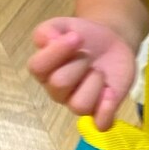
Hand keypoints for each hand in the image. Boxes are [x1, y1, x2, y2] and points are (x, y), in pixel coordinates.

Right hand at [28, 17, 136, 131]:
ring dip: (94, 83)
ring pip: (79, 106)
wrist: (111, 41)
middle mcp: (58, 91)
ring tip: (99, 71)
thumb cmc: (82, 36)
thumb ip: (48, 30)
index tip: (77, 36)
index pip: (37, 67)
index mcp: (44, 70)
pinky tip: (110, 92)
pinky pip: (100, 124)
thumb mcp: (63, 25)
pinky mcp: (102, 110)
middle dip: (79, 63)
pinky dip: (106, 111)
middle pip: (59, 84)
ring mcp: (79, 102)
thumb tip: (49, 40)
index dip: (57, 51)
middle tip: (88, 54)